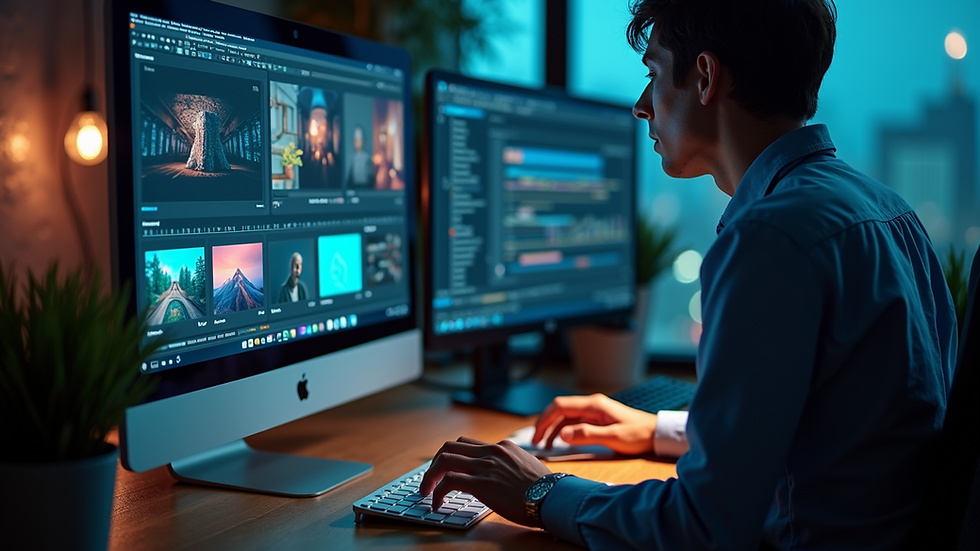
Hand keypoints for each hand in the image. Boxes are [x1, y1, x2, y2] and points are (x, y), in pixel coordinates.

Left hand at [419, 436, 551, 526]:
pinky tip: (436, 503)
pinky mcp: (482, 483)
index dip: (451, 456)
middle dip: (435, 462)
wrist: (554, 497)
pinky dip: (437, 491)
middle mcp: (492, 451)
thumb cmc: (545, 489)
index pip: (467, 444)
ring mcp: (486, 466)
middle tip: (430, 478)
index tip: (445, 469)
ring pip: (445, 459)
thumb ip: (510, 466)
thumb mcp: (526, 468)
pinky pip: (448, 482)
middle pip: (450, 446)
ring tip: (426, 491)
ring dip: (430, 475)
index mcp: (502, 447)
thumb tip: (500, 477)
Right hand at [532, 393, 658, 455]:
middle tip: (536, 442)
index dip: (545, 419)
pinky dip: (564, 431)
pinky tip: (560, 441)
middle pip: (560, 410)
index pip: (560, 406)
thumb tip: (563, 434)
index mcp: (593, 405)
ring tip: (545, 445)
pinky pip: (574, 422)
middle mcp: (591, 405)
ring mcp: (593, 411)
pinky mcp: (596, 419)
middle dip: (545, 424)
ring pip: (565, 416)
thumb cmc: (638, 434)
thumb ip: (587, 435)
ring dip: (553, 429)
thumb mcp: (613, 437)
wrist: (656, 433)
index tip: (537, 435)